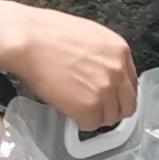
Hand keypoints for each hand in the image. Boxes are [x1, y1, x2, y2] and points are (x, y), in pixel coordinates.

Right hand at [0, 0, 136, 131]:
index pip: (131, 84)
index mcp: (120, 51)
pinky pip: (91, 125)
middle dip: (111, 109)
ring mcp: (105, 90)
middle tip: (94, 108)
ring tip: (76, 106)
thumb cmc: (47, 34)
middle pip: (127, 105)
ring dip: (94, 116)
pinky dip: (80, 122)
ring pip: (110, 118)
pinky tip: (68, 110)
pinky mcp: (89, 107)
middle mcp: (118, 71)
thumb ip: (103, 55)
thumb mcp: (88, 35)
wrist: (28, 40)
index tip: (108, 98)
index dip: (118, 94)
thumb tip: (103, 71)